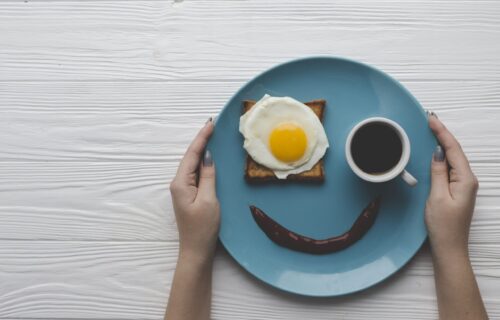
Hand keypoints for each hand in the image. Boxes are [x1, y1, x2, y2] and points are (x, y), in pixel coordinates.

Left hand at [170, 119, 219, 261]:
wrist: (196, 250)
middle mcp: (178, 183)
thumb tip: (208, 157)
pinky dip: (203, 162)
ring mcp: (183, 189)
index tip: (210, 123)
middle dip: (201, 140)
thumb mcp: (209, 200)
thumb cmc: (203, 227)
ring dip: (201, 149)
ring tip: (211, 135)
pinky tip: (209, 157)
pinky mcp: (189, 194)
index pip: (192, 155)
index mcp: (181, 183)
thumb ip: (208, 176)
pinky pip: (196, 173)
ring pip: (192, 164)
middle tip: (212, 124)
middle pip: (190, 157)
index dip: (201, 138)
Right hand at [426, 114, 478, 256]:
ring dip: (442, 143)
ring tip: (431, 129)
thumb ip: (439, 172)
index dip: (442, 132)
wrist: (449, 247)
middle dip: (442, 134)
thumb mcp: (437, 196)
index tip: (431, 119)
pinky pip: (450, 167)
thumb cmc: (444, 226)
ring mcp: (463, 185)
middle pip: (455, 151)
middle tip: (430, 119)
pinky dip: (442, 155)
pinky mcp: (456, 190)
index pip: (453, 149)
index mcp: (465, 180)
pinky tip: (435, 151)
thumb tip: (438, 153)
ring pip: (453, 158)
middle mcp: (468, 180)